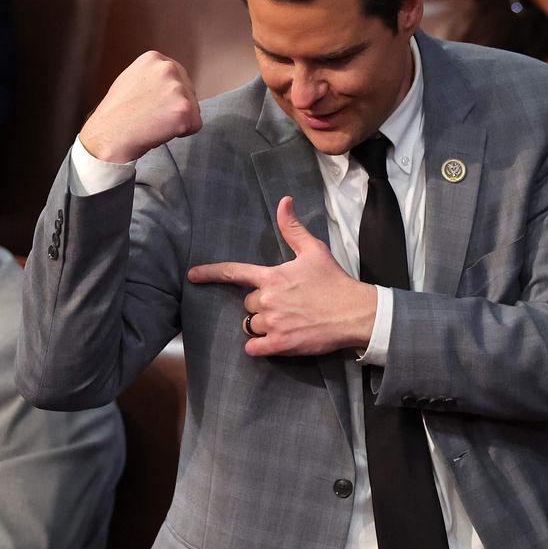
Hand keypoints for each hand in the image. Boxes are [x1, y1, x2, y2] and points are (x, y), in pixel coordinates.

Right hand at [80, 51, 201, 162]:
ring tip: (154, 122)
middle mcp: (168, 68)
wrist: (109, 134)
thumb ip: (155, 76)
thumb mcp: (134, 79)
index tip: (152, 104)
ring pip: (193, 109)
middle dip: (175, 107)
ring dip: (178, 120)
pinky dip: (183, 133)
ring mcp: (177, 88)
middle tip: (151, 115)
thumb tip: (177, 82)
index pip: (179, 78)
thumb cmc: (118, 112)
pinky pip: (196, 125)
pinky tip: (160, 130)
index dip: (168, 96)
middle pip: (190, 93)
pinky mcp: (184, 109)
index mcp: (154, 58)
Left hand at [187, 196, 377, 355]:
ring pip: (251, 325)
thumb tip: (283, 201)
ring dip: (263, 325)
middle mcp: (267, 299)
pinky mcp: (280, 344)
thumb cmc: (334, 282)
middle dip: (262, 305)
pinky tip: (273, 342)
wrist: (354, 313)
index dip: (210, 273)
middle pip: (248, 304)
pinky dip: (259, 346)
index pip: (234, 272)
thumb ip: (293, 229)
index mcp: (272, 277)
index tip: (193, 276)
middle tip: (286, 304)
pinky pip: (254, 347)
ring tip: (286, 322)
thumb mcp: (314, 251)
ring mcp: (273, 323)